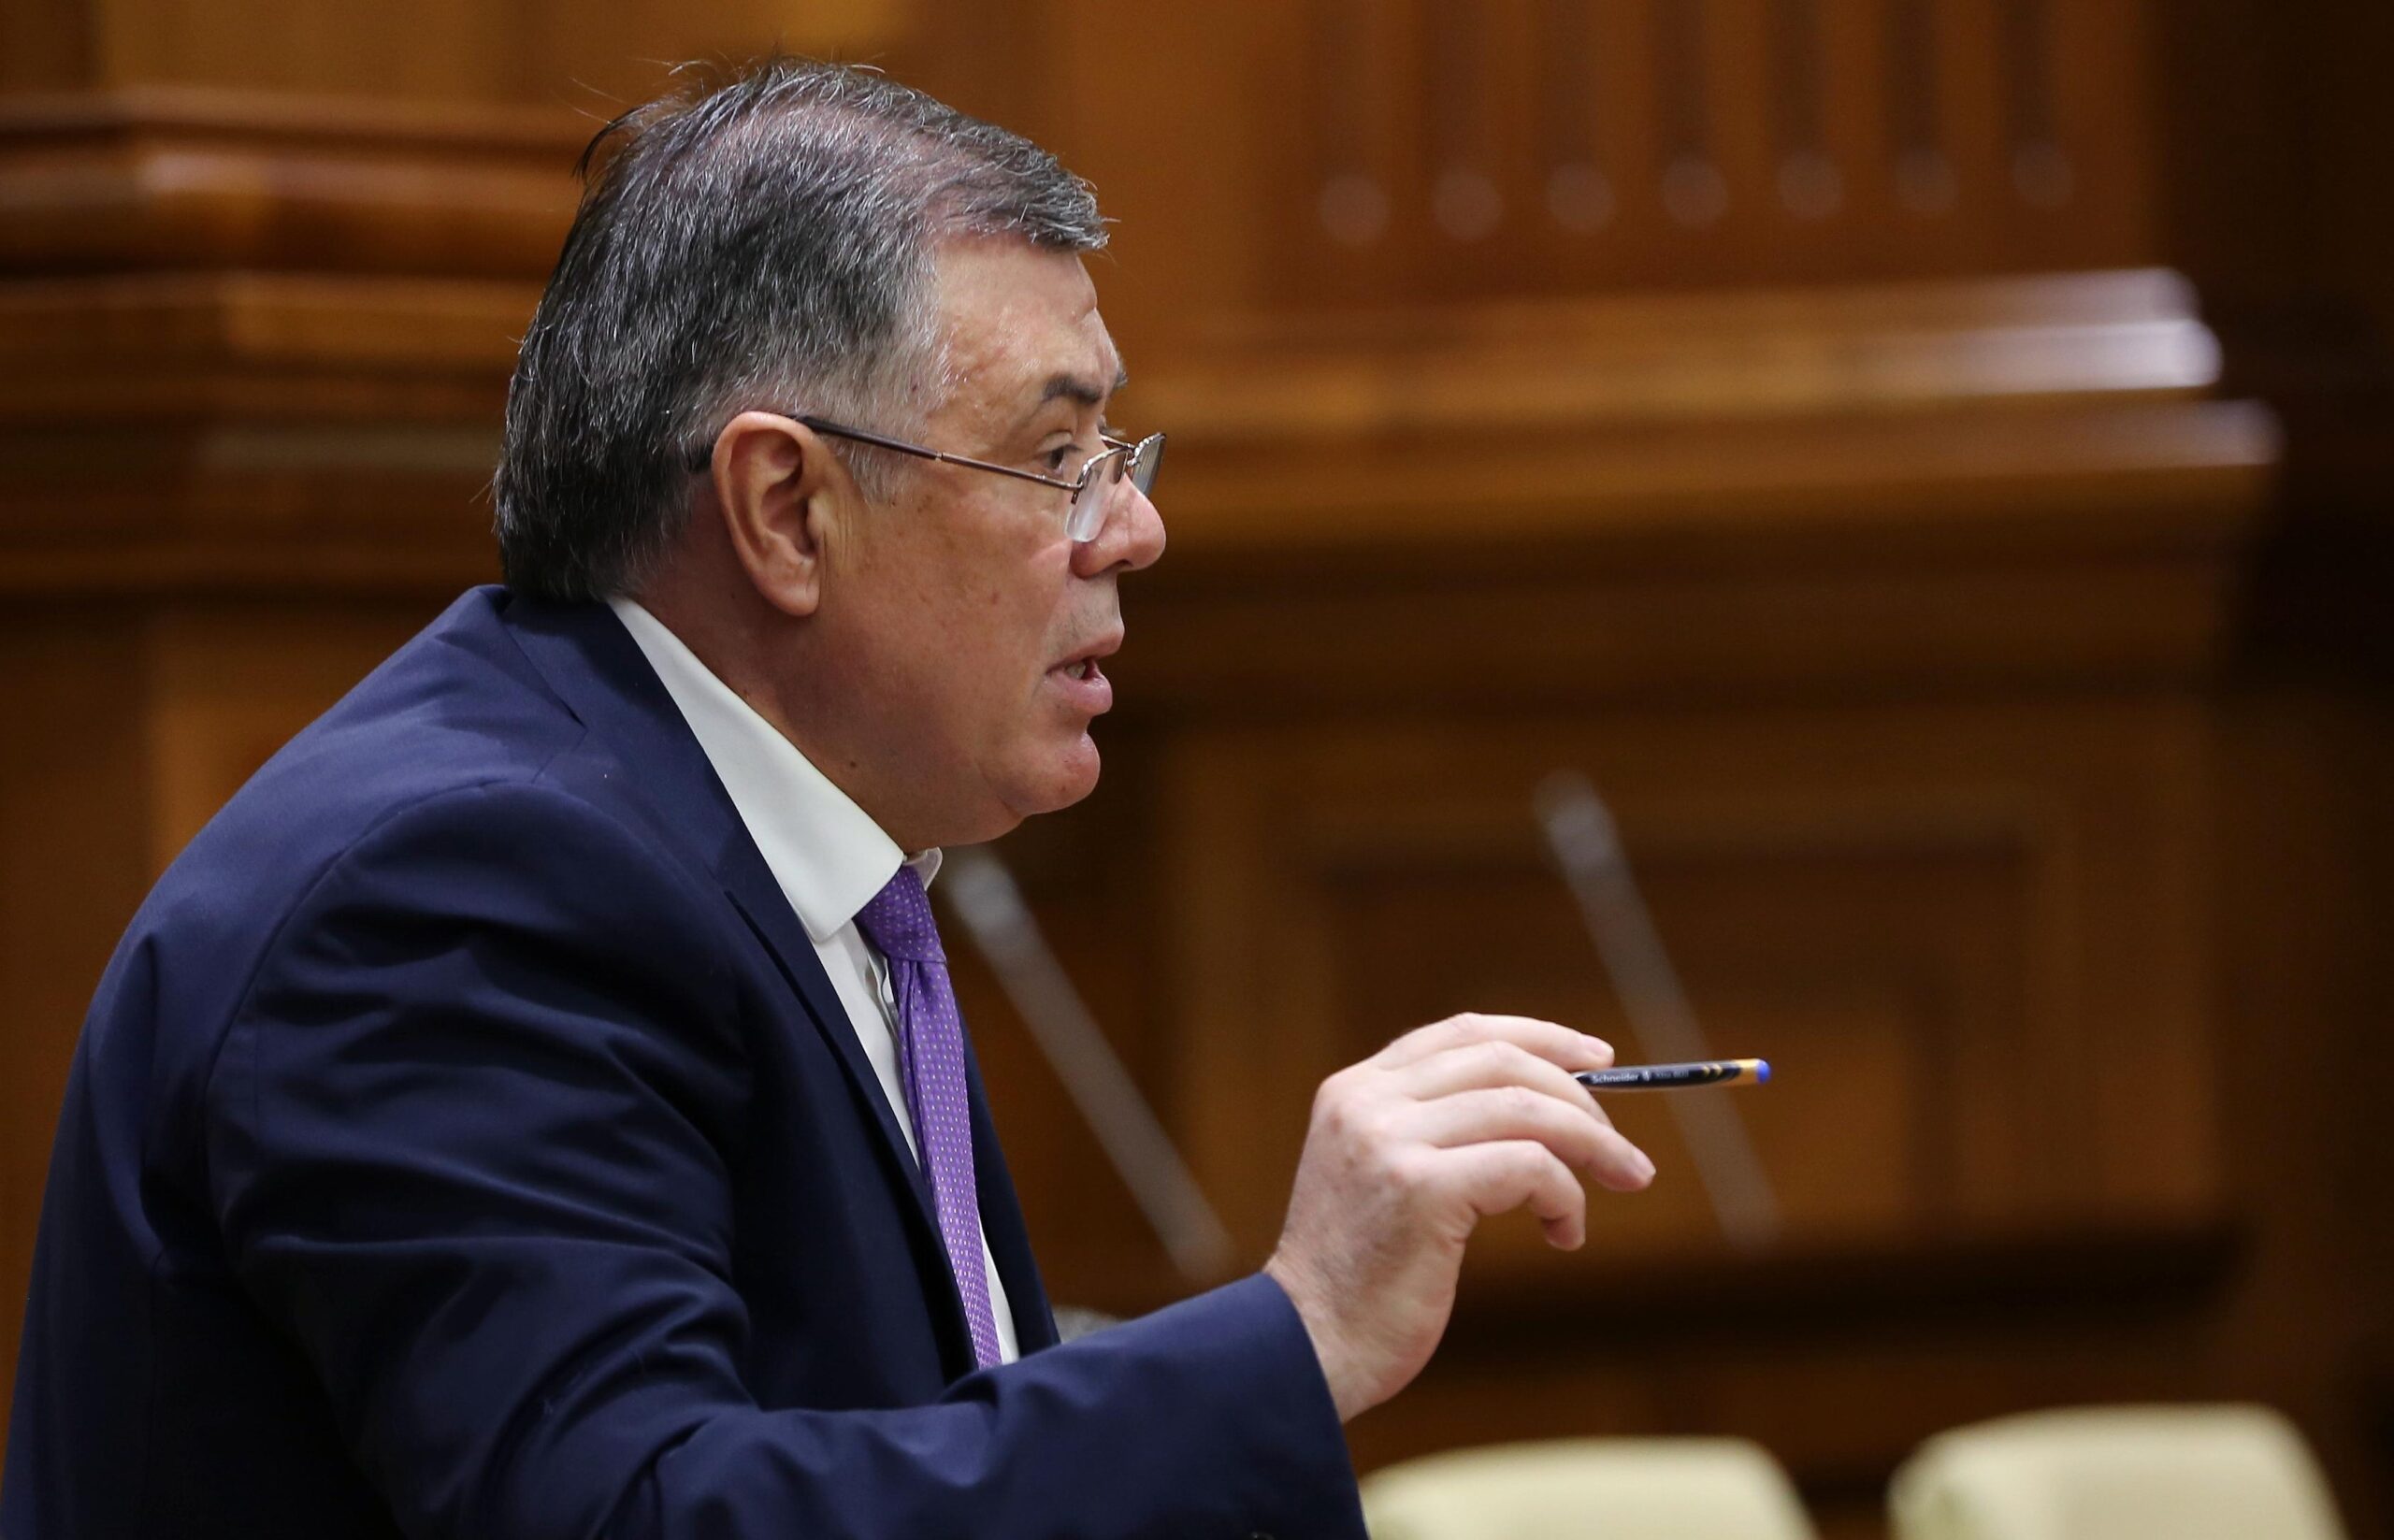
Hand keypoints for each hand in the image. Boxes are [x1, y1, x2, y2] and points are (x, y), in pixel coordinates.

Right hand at [1261, 1014, 1654, 1421]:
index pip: (1461, 1033)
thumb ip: (1433, 1133)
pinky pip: (1529, 1166)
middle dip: (1579, 1097)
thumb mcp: (1382, 1180)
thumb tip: (1547, 1112)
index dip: (1540, 1037)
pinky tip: (1566, 1234)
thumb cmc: (1358, 1281)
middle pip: (1502, 1061)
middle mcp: (1367, 1101)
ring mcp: (1390, 1139)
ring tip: (1625, 1180)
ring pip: (1526, 1108)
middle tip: (1623, 1150)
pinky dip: (1567, 1195)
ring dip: (1593, 1144)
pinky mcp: (1420, 1188)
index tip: (1597, 1060)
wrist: (1307, 1348)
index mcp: (1354, 1090)